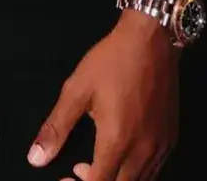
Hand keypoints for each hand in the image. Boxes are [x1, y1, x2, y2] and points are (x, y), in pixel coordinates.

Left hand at [28, 13, 178, 180]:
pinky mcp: (171, 139)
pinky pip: (154, 170)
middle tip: (77, 171)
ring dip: (117, 180)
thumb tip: (36, 158)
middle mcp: (143, 152)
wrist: (151, 41)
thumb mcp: (76, 89)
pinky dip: (136, 173)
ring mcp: (161, 147)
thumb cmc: (111, 62)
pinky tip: (122, 156)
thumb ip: (56, 127)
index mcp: (116, 141)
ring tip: (96, 163)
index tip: (65, 177)